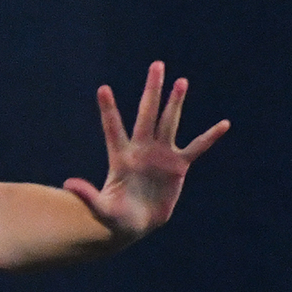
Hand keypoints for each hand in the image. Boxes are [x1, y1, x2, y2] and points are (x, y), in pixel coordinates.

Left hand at [62, 61, 228, 241]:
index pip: (113, 129)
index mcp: (121, 157)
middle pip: (146, 115)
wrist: (135, 225)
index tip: (102, 89)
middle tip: (157, 66)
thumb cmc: (115, 218)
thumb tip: (68, 184)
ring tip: (181, 81)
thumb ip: (87, 196)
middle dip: (152, 91)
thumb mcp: (101, 210)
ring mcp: (161, 155)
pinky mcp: (178, 166)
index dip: (109, 110)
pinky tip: (224, 124)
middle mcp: (141, 150)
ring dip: (175, 103)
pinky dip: (210, 137)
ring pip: (169, 123)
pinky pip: (197, 148)